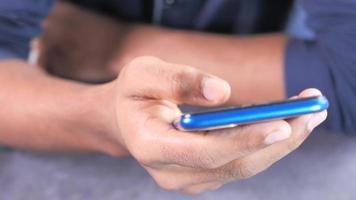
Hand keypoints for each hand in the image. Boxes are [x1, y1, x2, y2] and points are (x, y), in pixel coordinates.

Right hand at [107, 56, 326, 193]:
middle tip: (313, 111)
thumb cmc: (134, 94)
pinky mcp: (205, 174)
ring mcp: (190, 179)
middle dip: (278, 141)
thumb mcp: (143, 74)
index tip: (283, 123)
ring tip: (309, 114)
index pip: (205, 152)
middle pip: (235, 164)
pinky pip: (241, 162)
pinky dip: (266, 143)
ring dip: (279, 142)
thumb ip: (178, 80)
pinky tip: (285, 121)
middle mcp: (173, 173)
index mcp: (152, 147)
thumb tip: (221, 92)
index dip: (244, 140)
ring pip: (244, 166)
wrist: (126, 118)